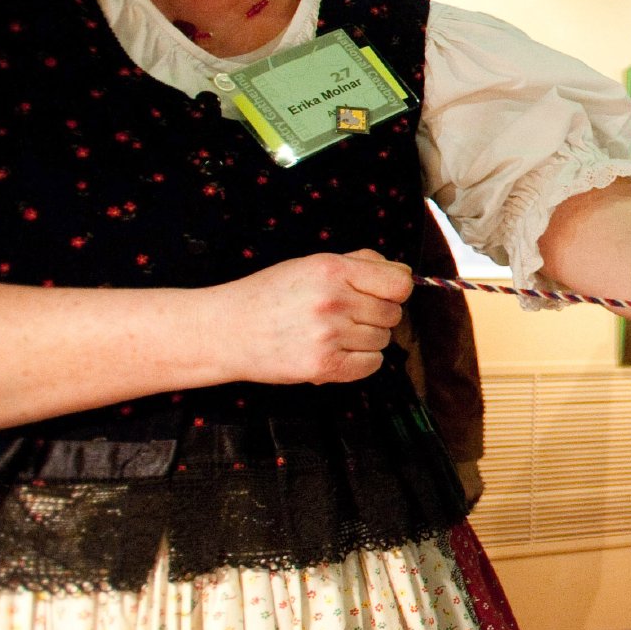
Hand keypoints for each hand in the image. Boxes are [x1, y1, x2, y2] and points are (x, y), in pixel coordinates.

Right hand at [207, 250, 410, 384]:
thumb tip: (405, 272)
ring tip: (332, 333)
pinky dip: (361, 361)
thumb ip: (360, 264)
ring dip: (365, 338)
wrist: (225, 331)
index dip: (394, 290)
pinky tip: (337, 351)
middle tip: (345, 315)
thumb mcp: (311, 265)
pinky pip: (372, 365)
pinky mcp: (324, 366)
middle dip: (375, 315)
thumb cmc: (268, 296)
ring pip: (383, 339)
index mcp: (332, 269)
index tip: (382, 294)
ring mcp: (329, 335)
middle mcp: (333, 301)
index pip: (399, 283)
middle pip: (393, 314)